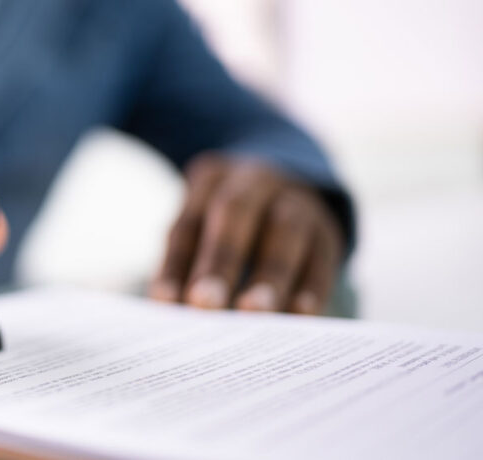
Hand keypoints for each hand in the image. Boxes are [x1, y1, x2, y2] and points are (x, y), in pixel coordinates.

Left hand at [149, 154, 342, 313]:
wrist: (286, 190)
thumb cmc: (225, 222)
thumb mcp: (200, 225)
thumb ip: (185, 264)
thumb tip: (172, 310)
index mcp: (211, 178)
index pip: (188, 223)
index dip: (176, 263)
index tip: (165, 301)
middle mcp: (255, 181)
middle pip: (235, 212)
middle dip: (219, 260)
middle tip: (204, 304)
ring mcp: (297, 201)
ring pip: (285, 231)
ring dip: (269, 275)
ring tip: (253, 313)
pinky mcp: (327, 232)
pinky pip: (322, 257)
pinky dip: (312, 287)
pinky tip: (299, 315)